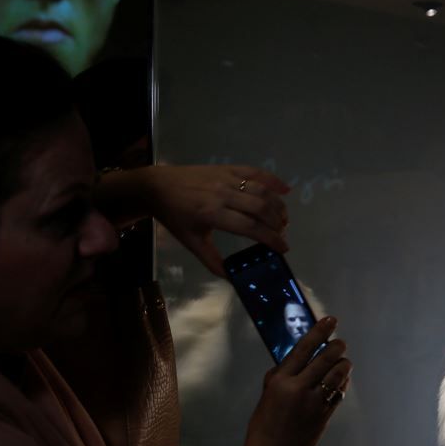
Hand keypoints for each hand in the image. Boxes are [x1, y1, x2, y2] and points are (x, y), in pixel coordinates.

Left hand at [144, 165, 290, 275]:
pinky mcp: (227, 168)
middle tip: (282, 234)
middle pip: (260, 208)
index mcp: (212, 214)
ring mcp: (226, 178)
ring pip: (261, 190)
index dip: (270, 238)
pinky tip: (286, 190)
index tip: (283, 248)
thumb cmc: (175, 216)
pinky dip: (273, 180)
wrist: (158, 186)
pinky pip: (255, 172)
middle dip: (277, 223)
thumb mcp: (191, 242)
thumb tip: (232, 278)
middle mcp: (222, 194)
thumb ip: (212, 260)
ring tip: (284, 218)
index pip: (249, 227)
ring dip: (278, 205)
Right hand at [246, 317, 351, 445]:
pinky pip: (339, 392)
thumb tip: (298, 359)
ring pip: (337, 374)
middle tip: (340, 343)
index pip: (303, 348)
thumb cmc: (264, 425)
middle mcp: (298, 388)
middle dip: (337, 347)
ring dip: (344, 364)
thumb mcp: (267, 395)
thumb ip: (282, 377)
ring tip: (343, 361)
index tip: (330, 321)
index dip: (319, 332)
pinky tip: (342, 380)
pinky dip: (343, 382)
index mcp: (280, 381)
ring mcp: (313, 403)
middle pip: (326, 358)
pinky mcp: (324, 415)